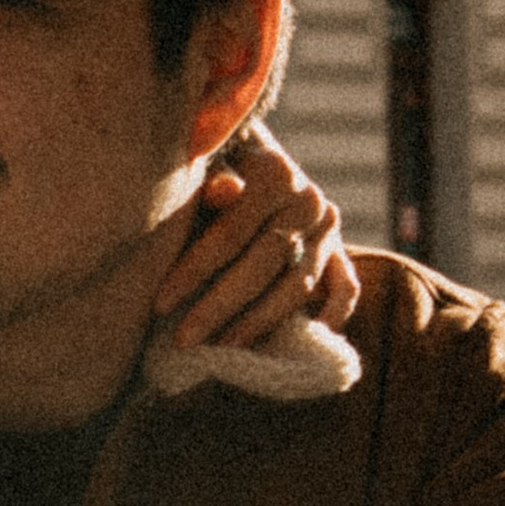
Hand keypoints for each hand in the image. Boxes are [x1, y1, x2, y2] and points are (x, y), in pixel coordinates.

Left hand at [155, 124, 359, 352]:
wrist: (242, 158)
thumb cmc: (207, 167)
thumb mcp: (202, 166)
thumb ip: (210, 179)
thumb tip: (226, 191)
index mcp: (276, 173)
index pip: (231, 233)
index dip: (195, 271)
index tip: (160, 303)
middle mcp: (310, 201)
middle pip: (264, 265)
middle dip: (220, 306)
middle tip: (184, 339)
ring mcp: (328, 228)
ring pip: (297, 285)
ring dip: (260, 322)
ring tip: (222, 347)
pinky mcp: (338, 251)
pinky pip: (344, 290)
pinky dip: (328, 318)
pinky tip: (296, 345)